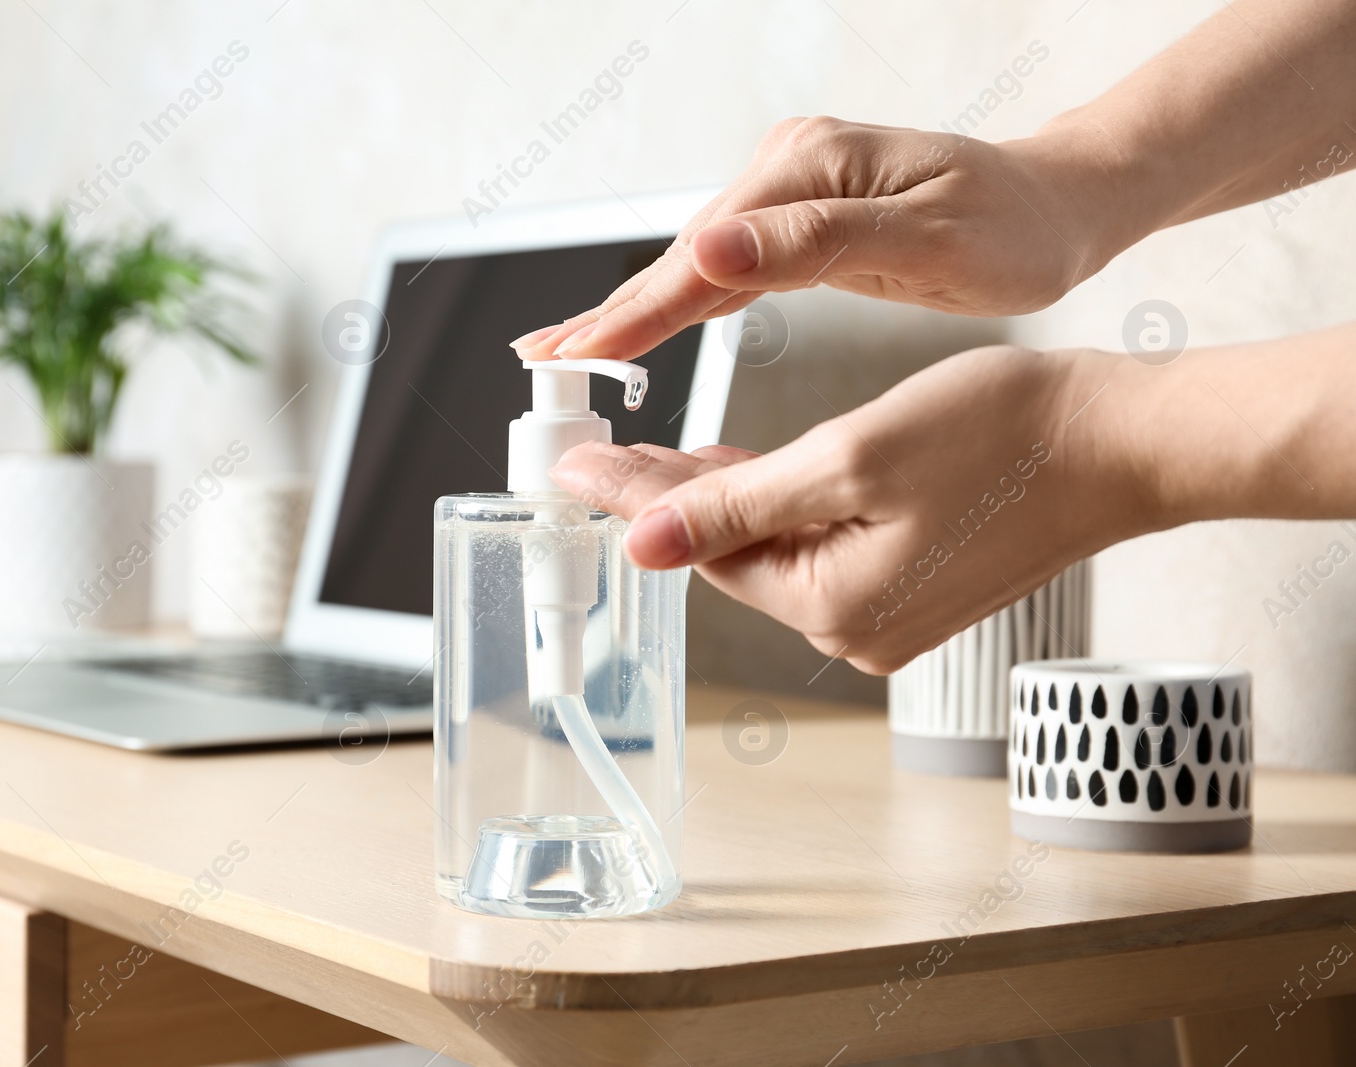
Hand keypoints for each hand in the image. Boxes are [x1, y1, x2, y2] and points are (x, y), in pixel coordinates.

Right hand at [511, 119, 1121, 363]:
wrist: (1064, 203)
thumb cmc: (1016, 227)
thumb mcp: (927, 241)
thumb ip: (816, 243)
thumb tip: (710, 246)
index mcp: (808, 170)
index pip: (702, 257)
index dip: (635, 313)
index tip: (576, 356)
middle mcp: (789, 169)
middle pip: (682, 255)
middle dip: (611, 311)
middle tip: (541, 359)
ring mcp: (793, 190)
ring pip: (697, 262)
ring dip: (635, 309)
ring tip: (574, 350)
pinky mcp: (804, 215)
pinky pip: (729, 265)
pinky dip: (683, 299)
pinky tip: (649, 321)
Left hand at [548, 345, 1141, 672]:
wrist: (1120, 443)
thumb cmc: (1002, 436)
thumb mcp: (848, 459)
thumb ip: (736, 504)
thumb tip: (641, 543)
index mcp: (832, 607)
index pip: (700, 548)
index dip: (633, 497)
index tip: (573, 463)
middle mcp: (854, 630)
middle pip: (732, 555)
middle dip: (669, 499)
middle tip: (603, 447)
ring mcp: (887, 617)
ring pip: (775, 549)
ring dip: (722, 499)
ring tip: (658, 452)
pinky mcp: (913, 589)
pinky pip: (821, 549)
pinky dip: (781, 508)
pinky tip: (747, 472)